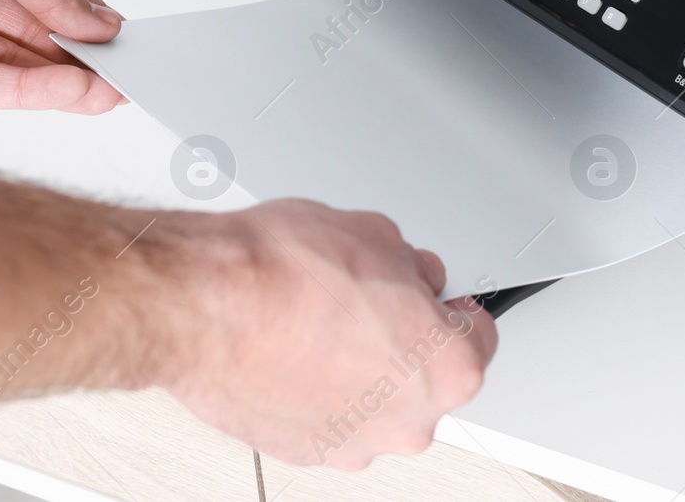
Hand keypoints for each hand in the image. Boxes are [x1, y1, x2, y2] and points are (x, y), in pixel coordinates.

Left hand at [0, 0, 125, 113]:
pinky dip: (34, 91)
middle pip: (36, 38)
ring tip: (112, 88)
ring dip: (67, 81)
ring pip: (17, 67)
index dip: (88, 19)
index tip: (124, 40)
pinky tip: (74, 90)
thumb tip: (97, 20)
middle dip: (83, 57)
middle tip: (128, 73)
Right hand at [144, 200, 497, 469]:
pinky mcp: (304, 451)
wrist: (204, 305)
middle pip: (427, 375)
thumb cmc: (283, 273)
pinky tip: (291, 349)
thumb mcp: (376, 233)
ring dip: (360, 368)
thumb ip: (411, 265)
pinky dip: (318, 389)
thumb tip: (409, 274)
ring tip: (317, 321)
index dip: (454, 307)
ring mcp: (354, 443)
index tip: (441, 301)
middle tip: (366, 300)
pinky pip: (330, 417)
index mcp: (447, 368)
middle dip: (404, 338)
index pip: (481, 337)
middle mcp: (408, 420)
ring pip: (377, 401)